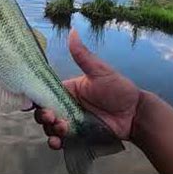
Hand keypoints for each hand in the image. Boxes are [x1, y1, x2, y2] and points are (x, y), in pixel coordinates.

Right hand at [34, 29, 141, 148]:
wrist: (136, 114)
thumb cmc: (120, 90)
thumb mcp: (100, 71)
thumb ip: (83, 55)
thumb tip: (72, 31)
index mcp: (68, 90)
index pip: (45, 94)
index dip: (38, 99)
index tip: (36, 102)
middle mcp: (66, 106)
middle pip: (44, 112)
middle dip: (43, 116)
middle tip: (52, 117)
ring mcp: (71, 122)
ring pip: (50, 127)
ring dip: (50, 129)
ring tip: (61, 128)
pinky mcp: (78, 137)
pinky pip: (61, 141)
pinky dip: (55, 142)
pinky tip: (57, 142)